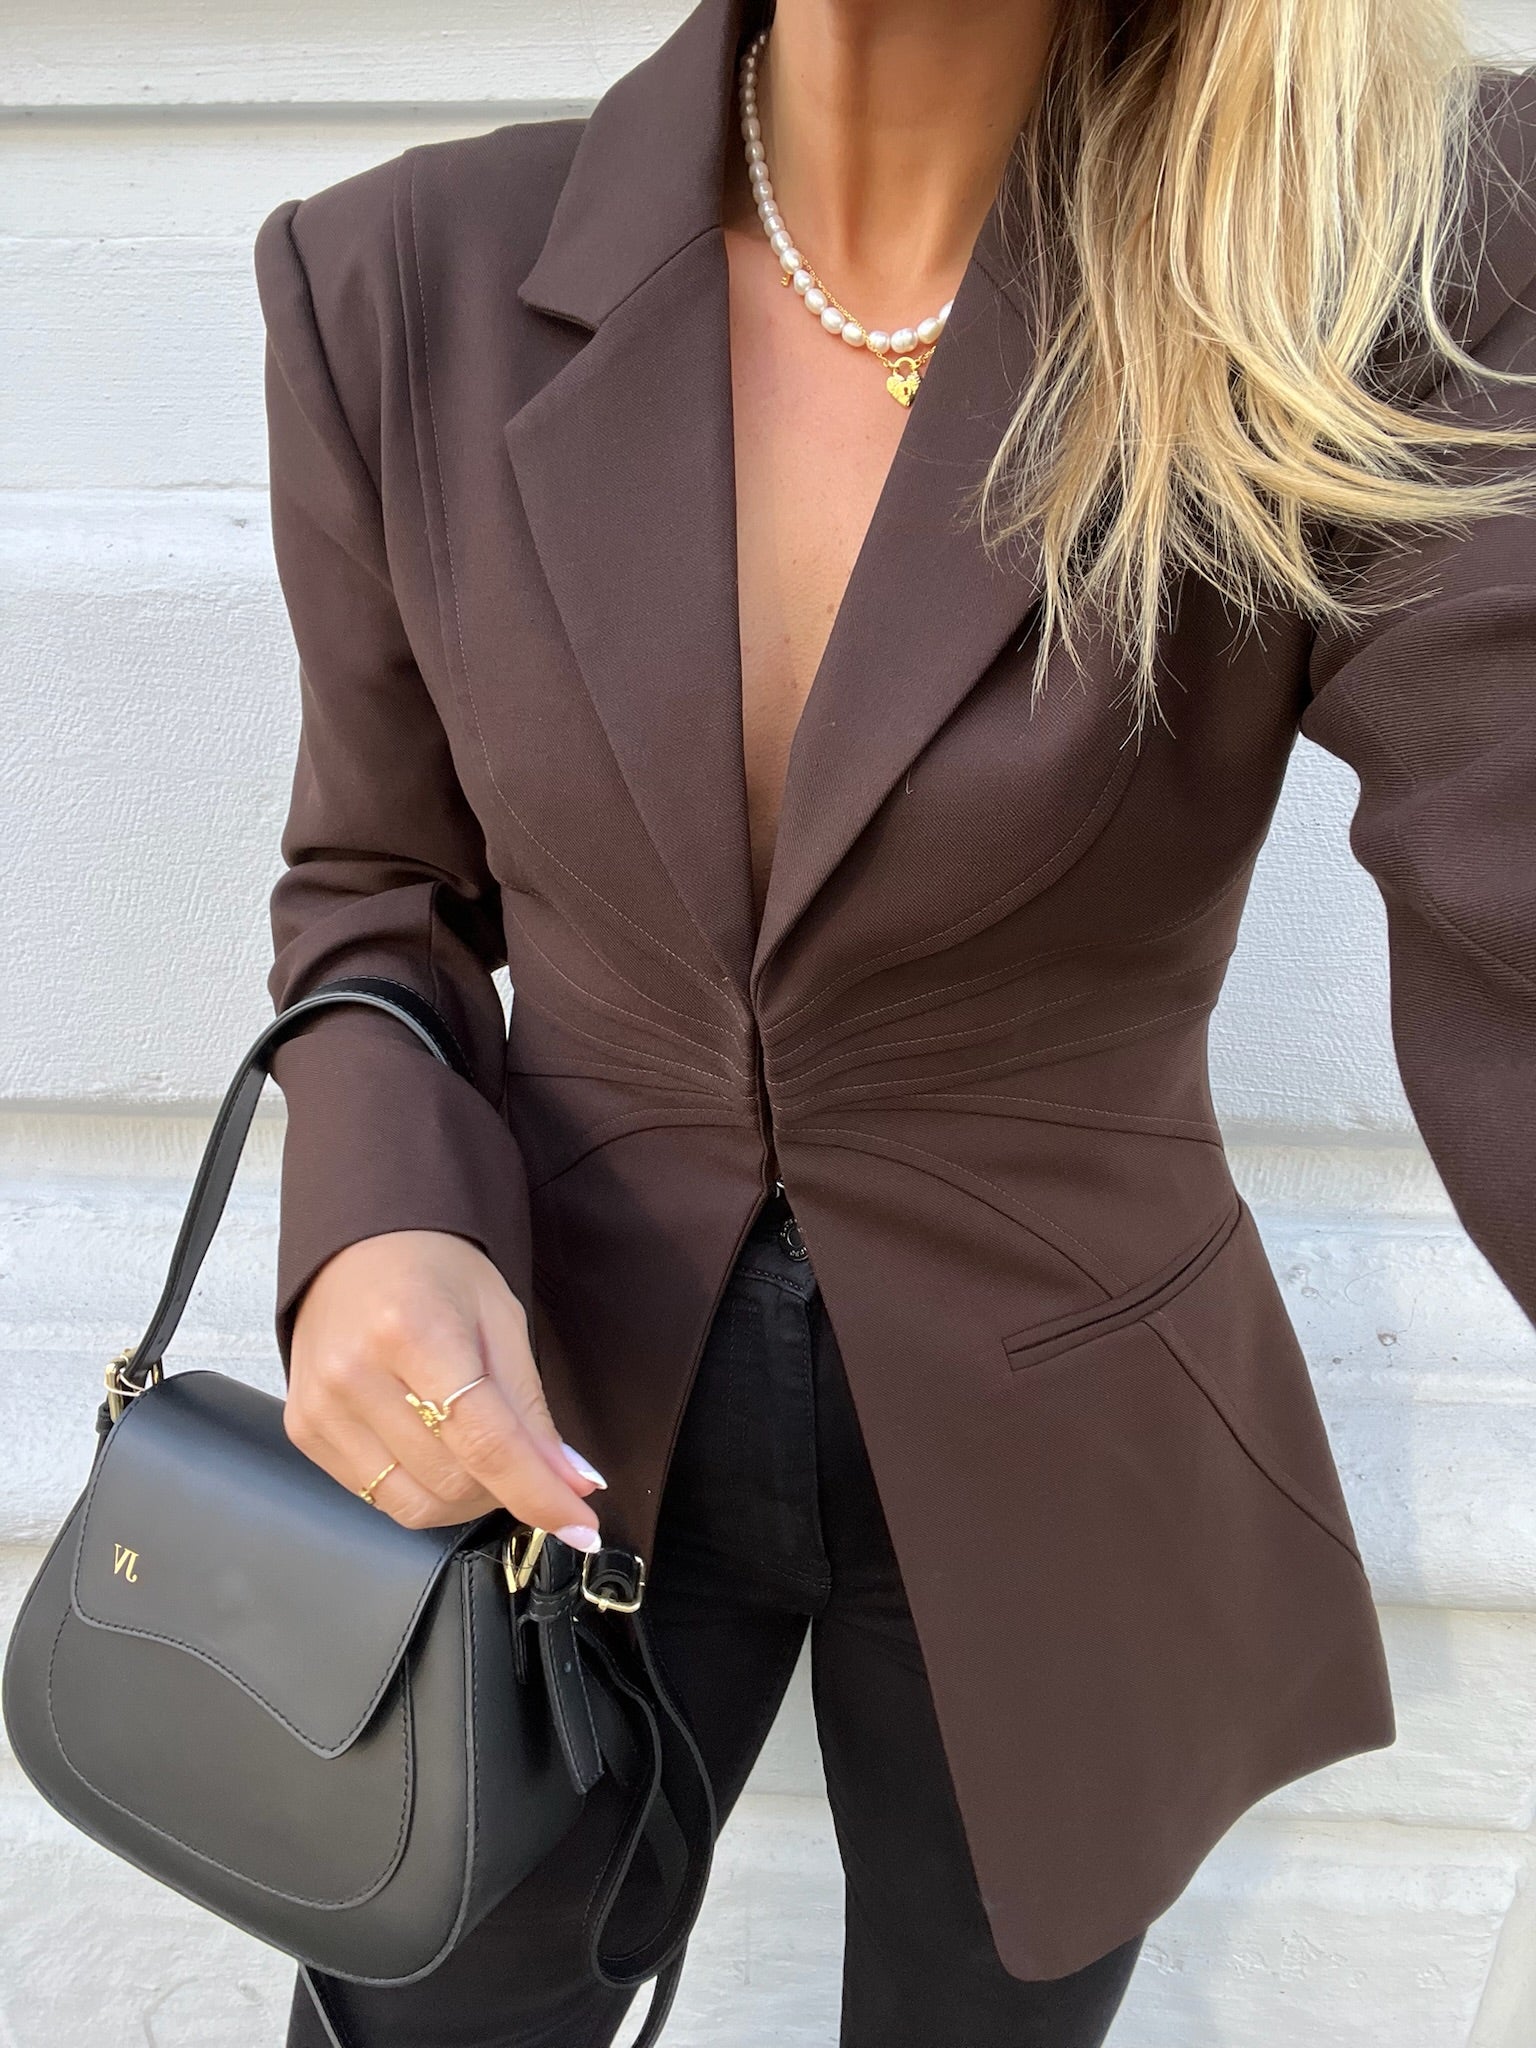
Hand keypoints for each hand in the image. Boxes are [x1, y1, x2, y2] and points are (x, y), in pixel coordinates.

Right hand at [284, 1229, 603, 1541]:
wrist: (358, 1246)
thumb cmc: (435, 1273)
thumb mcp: (502, 1320)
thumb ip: (532, 1409)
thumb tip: (570, 1483)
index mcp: (413, 1331)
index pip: (486, 1442)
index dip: (539, 1493)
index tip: (581, 1524)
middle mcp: (355, 1373)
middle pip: (453, 1481)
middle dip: (506, 1488)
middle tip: (525, 1461)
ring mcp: (321, 1407)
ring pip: (415, 1504)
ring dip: (466, 1499)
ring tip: (478, 1455)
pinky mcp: (303, 1431)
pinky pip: (377, 1497)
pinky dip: (421, 1490)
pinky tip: (432, 1449)